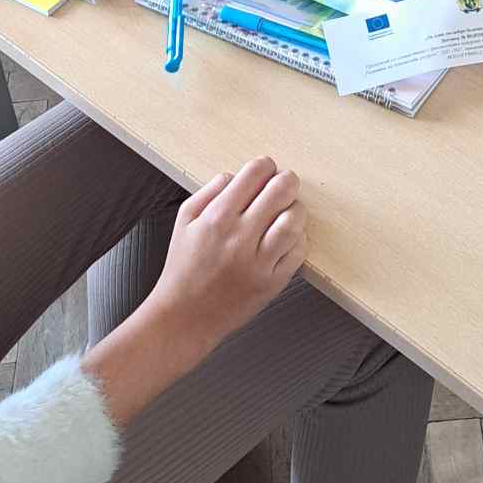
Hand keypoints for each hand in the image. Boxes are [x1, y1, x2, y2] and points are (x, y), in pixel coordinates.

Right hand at [145, 157, 306, 359]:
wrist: (184, 317)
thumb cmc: (183, 269)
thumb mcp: (184, 221)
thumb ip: (208, 192)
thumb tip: (234, 175)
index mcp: (217, 217)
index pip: (255, 173)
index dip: (265, 165)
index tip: (266, 169)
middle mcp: (240, 237)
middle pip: (281, 191)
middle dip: (286, 180)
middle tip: (284, 184)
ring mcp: (259, 262)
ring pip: (294, 221)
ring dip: (296, 209)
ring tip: (288, 210)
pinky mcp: (272, 283)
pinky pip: (298, 252)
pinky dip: (298, 239)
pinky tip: (287, 237)